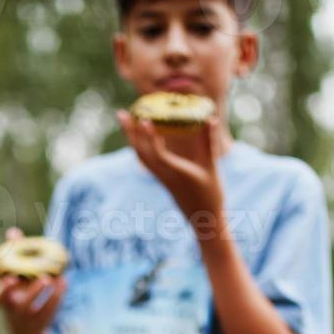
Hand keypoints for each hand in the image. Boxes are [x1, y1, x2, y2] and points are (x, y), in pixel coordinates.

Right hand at [0, 229, 65, 333]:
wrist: (25, 332)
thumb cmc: (16, 295)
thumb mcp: (13, 278)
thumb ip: (12, 255)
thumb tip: (12, 231)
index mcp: (3, 301)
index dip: (3, 290)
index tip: (10, 279)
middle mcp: (14, 313)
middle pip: (21, 307)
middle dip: (31, 293)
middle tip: (43, 279)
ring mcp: (29, 320)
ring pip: (38, 309)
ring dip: (47, 293)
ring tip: (53, 278)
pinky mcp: (42, 322)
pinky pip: (51, 309)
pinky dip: (58, 295)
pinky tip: (64, 280)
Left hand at [116, 111, 224, 230]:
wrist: (203, 219)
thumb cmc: (211, 194)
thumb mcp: (211, 167)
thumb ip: (209, 142)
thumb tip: (211, 118)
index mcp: (177, 173)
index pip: (158, 155)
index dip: (151, 138)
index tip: (144, 120)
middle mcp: (164, 175)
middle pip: (141, 153)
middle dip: (130, 133)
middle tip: (121, 114)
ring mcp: (160, 178)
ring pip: (140, 156)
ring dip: (130, 138)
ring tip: (124, 120)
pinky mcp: (160, 179)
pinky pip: (145, 160)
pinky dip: (138, 146)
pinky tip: (136, 135)